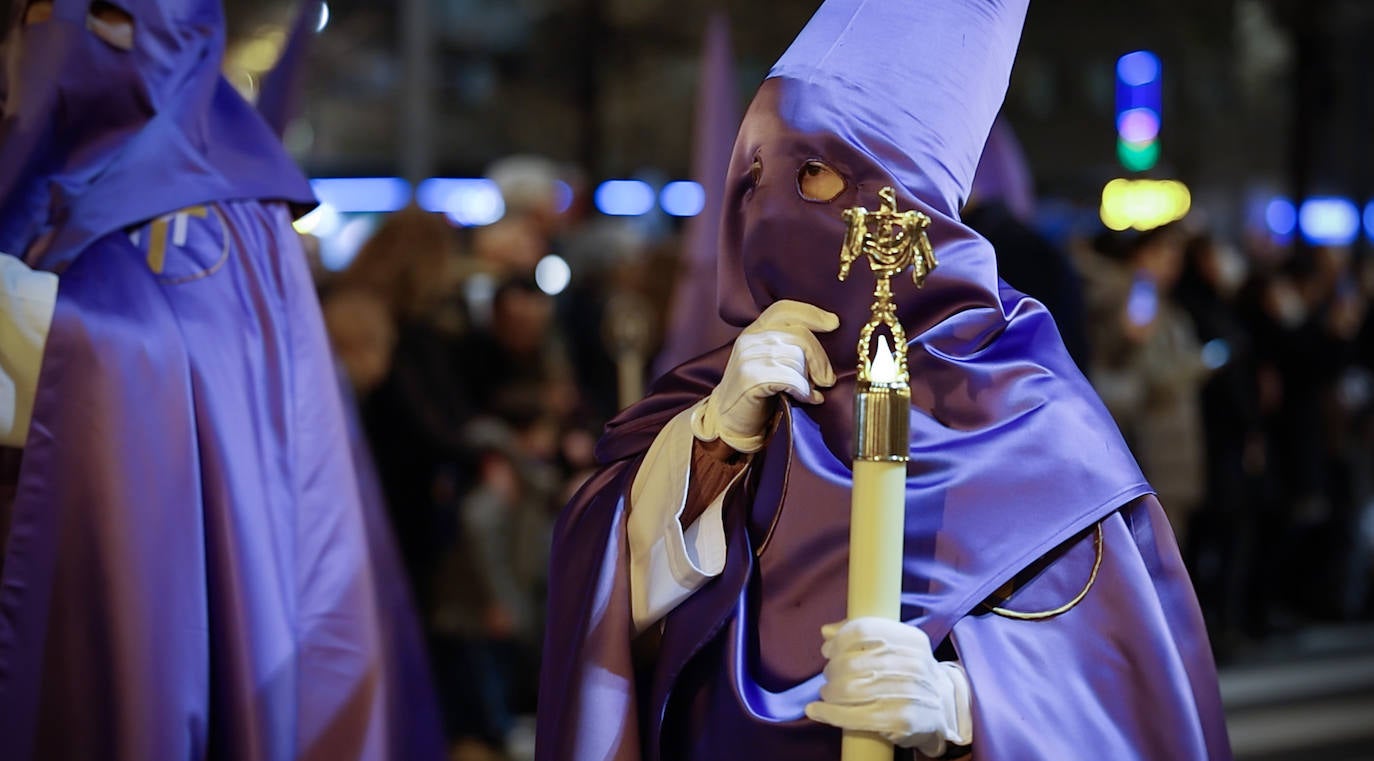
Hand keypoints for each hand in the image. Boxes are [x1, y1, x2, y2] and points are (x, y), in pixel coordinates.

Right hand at [692, 300, 837, 452]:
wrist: (727, 420)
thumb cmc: (756, 392)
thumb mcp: (769, 362)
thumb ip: (788, 347)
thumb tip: (825, 341)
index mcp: (755, 331)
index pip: (785, 309)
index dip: (812, 314)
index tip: (834, 323)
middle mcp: (750, 339)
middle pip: (799, 335)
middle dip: (819, 359)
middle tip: (826, 379)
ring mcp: (748, 357)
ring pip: (797, 358)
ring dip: (810, 379)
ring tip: (810, 392)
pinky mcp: (750, 378)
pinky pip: (789, 378)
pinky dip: (803, 390)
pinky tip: (805, 398)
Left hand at [805, 617, 972, 757]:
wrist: (945, 710)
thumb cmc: (911, 674)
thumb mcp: (899, 647)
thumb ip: (863, 634)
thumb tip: (826, 631)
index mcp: (911, 640)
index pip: (864, 630)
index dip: (839, 640)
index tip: (828, 650)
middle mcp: (913, 664)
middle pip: (852, 662)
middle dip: (832, 670)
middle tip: (829, 676)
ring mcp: (908, 694)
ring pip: (850, 690)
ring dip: (829, 692)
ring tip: (828, 693)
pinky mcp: (900, 720)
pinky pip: (854, 716)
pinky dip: (828, 713)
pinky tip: (816, 711)